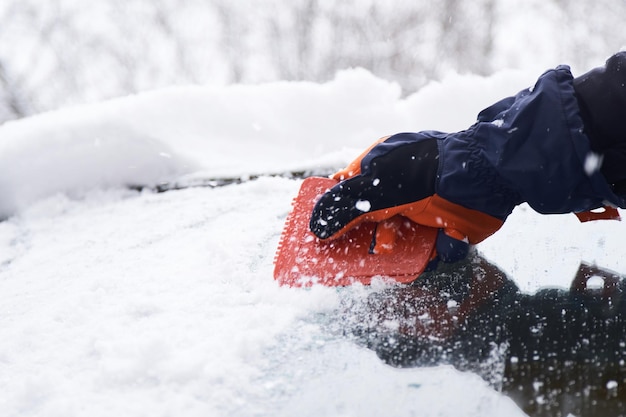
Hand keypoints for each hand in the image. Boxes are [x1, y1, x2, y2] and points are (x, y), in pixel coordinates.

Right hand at [309, 133, 496, 265]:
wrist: (486, 178)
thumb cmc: (425, 175)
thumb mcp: (376, 189)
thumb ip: (342, 208)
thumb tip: (315, 229)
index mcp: (379, 168)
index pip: (348, 194)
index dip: (336, 217)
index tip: (324, 238)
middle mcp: (399, 189)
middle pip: (371, 225)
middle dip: (368, 242)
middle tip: (362, 254)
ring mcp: (423, 209)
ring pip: (401, 242)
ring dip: (401, 251)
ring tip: (399, 249)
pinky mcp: (446, 228)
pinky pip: (431, 250)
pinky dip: (436, 250)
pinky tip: (444, 238)